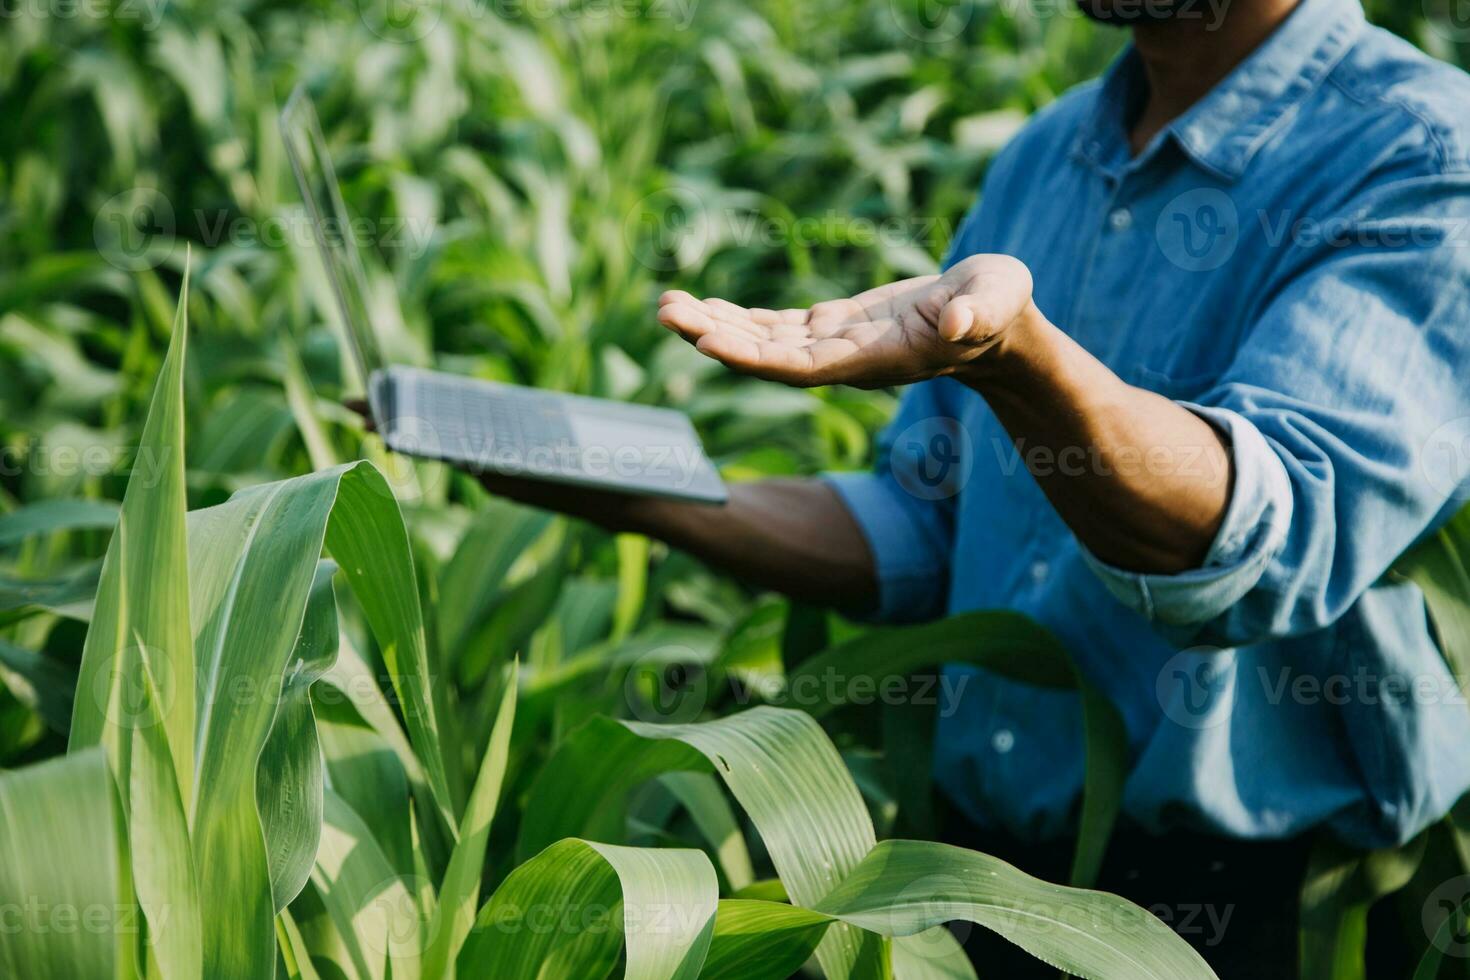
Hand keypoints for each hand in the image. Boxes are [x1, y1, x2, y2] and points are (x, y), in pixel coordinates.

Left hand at [656, 254, 1035, 388]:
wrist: (997, 330)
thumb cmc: (999, 309)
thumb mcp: (997, 300)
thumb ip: (977, 312)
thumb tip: (953, 325)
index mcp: (876, 358)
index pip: (803, 366)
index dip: (754, 355)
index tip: (706, 340)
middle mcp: (845, 361)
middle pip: (768, 356)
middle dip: (715, 336)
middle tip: (664, 311)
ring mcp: (835, 347)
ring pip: (764, 342)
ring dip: (715, 326)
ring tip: (667, 304)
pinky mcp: (833, 329)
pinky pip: (775, 329)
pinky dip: (739, 319)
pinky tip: (703, 308)